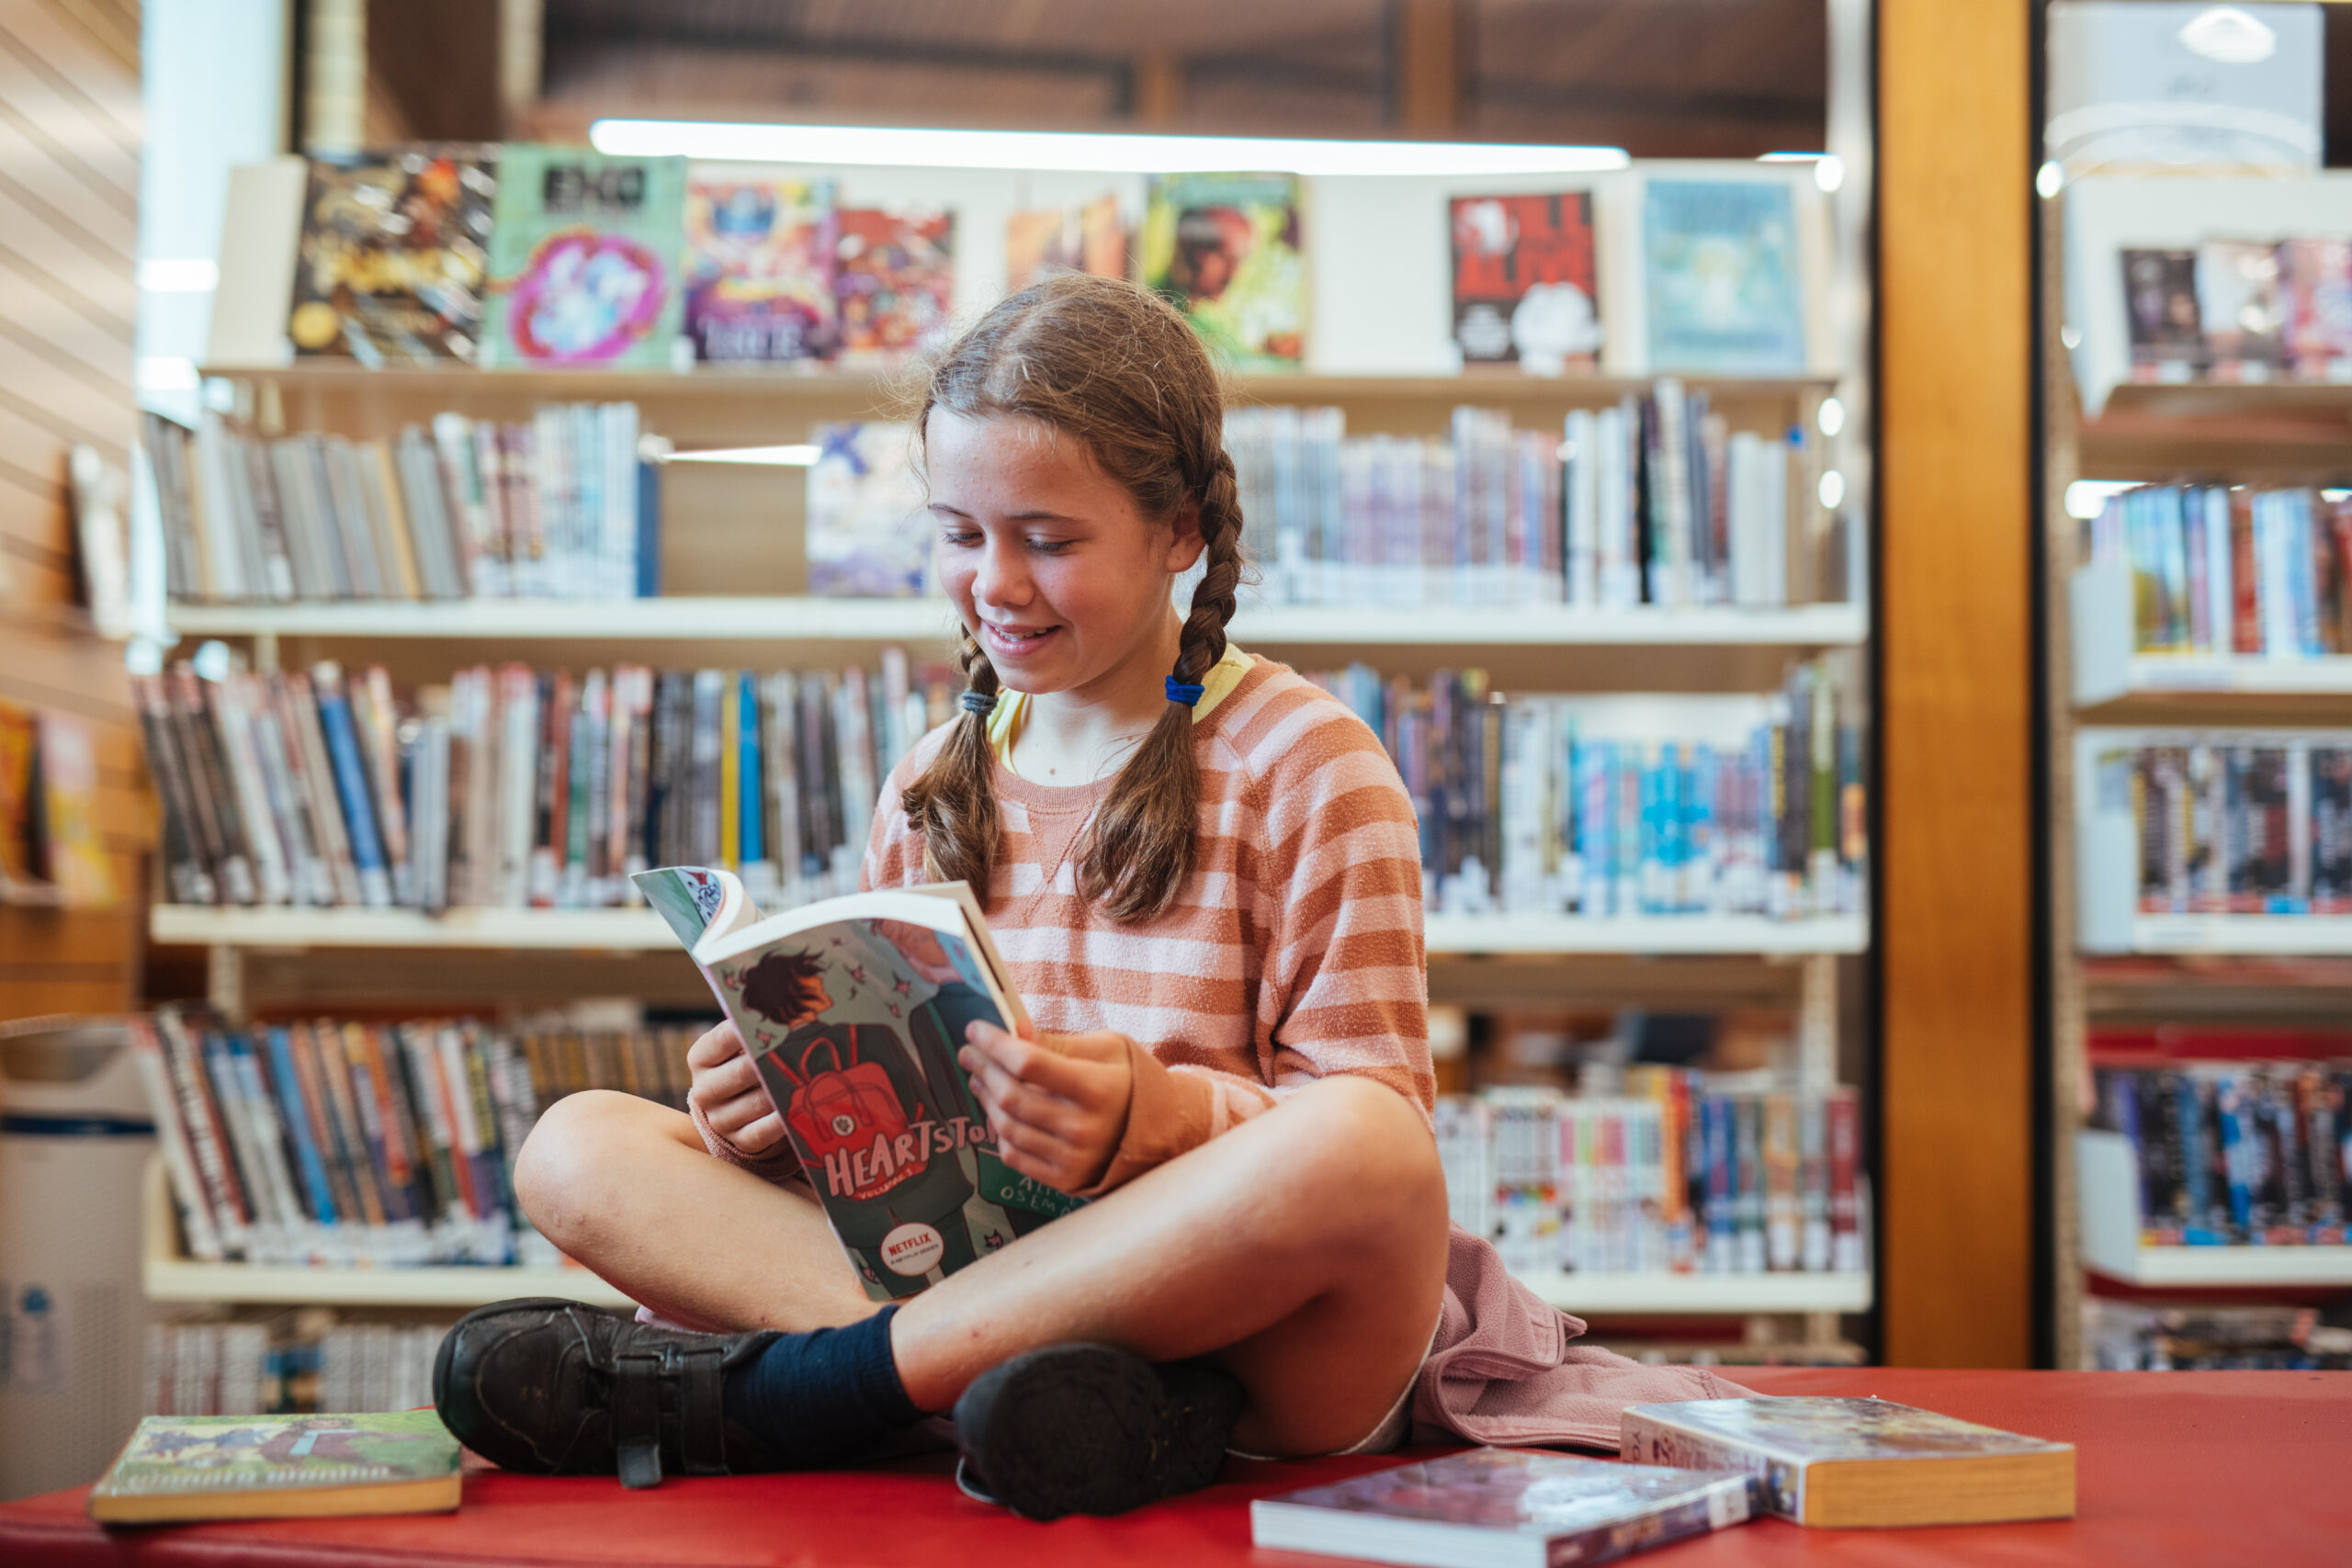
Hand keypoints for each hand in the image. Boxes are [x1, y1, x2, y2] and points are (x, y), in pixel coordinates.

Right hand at [686, 1020, 785, 1155]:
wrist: (731, 1108)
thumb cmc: (741, 1066)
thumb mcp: (736, 1048)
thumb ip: (752, 1034)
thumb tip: (785, 1018)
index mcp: (701, 1058)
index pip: (722, 1039)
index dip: (748, 1030)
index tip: (774, 1022)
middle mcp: (704, 1090)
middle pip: (741, 1073)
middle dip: (770, 1062)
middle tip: (797, 1050)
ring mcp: (720, 1118)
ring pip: (755, 1103)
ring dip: (781, 1091)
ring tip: (807, 1077)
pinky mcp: (739, 1140)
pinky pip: (763, 1131)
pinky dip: (781, 1121)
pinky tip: (797, 1109)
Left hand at [959, 1020, 1133, 1193]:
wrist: (1160, 1132)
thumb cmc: (1128, 1082)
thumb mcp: (1106, 1049)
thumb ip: (1058, 1042)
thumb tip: (1015, 1029)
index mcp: (1097, 1088)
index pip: (1029, 1063)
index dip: (995, 1044)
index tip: (975, 1030)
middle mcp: (1084, 1127)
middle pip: (1012, 1096)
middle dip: (983, 1068)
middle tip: (969, 1052)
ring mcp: (1073, 1157)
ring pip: (1007, 1126)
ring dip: (985, 1098)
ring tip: (980, 1078)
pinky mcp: (1065, 1178)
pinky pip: (1015, 1156)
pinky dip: (998, 1132)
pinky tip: (996, 1112)